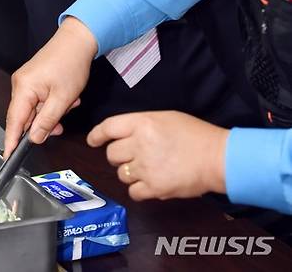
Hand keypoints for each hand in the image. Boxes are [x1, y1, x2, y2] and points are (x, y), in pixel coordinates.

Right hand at [4, 16, 96, 156]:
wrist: (77, 40)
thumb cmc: (71, 64)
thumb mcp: (62, 99)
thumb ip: (46, 121)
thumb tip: (34, 139)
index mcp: (23, 88)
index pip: (14, 121)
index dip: (11, 142)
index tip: (8, 159)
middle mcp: (20, 84)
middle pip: (25, 117)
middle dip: (44, 123)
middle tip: (61, 124)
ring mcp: (26, 80)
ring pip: (34, 110)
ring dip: (51, 113)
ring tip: (69, 104)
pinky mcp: (33, 79)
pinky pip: (38, 100)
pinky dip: (52, 104)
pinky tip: (66, 98)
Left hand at [87, 111, 227, 200]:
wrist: (216, 157)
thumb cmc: (194, 134)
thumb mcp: (165, 118)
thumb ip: (142, 125)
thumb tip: (125, 135)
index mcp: (142, 123)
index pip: (108, 128)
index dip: (97, 135)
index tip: (93, 140)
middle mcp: (139, 144)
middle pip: (112, 154)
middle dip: (118, 156)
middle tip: (131, 155)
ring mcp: (146, 167)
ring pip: (121, 174)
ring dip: (129, 172)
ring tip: (145, 169)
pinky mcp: (155, 188)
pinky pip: (133, 192)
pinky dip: (138, 189)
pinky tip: (148, 183)